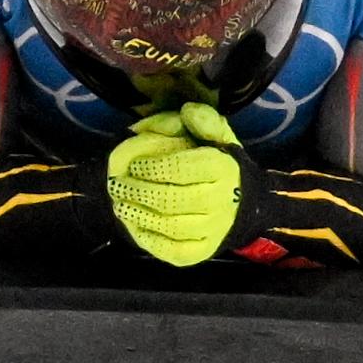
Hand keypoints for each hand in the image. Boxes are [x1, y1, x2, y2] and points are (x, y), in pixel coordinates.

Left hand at [105, 105, 246, 266]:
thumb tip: (186, 111)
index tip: (134, 165)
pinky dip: (151, 240)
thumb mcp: (218, 136)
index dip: (153, 167)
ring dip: (139, 215)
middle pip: (172, 199)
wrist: (246, 204)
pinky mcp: (204, 251)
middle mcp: (222, 201)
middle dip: (138, 191)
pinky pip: (174, 251)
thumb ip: (203, 120)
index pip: (182, 168)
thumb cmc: (222, 165)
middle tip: (115, 184)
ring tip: (119, 204)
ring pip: (171, 226)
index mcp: (223, 168)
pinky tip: (135, 227)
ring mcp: (214, 230)